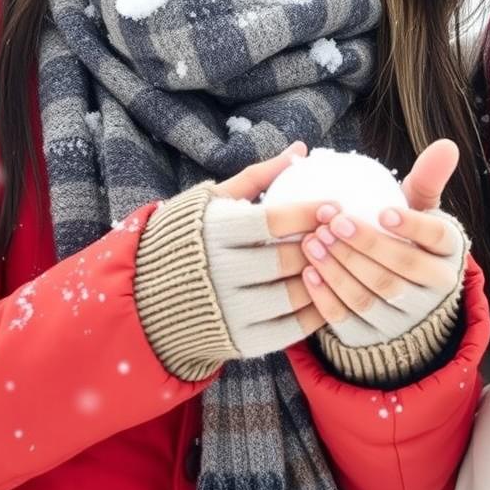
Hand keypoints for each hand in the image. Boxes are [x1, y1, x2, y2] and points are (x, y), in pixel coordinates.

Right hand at [203, 140, 345, 357]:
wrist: (146, 298)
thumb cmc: (190, 237)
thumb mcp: (215, 200)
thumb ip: (260, 175)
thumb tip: (301, 149)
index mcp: (214, 231)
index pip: (273, 220)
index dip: (309, 212)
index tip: (334, 205)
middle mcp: (219, 272)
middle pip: (286, 259)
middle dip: (322, 245)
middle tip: (343, 234)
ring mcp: (229, 311)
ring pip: (293, 295)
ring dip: (322, 278)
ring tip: (338, 262)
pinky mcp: (239, 341)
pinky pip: (290, 329)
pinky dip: (315, 312)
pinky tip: (326, 293)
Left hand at [298, 139, 468, 345]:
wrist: (401, 298)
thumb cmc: (406, 238)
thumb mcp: (420, 209)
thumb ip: (428, 179)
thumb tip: (447, 144)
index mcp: (450, 253)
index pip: (437, 237)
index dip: (412, 227)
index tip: (383, 211)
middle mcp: (436, 289)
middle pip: (401, 268)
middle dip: (365, 245)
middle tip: (334, 221)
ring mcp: (408, 320)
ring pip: (374, 295)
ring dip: (340, 268)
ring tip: (313, 241)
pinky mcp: (378, 339)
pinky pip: (351, 320)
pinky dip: (327, 297)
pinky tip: (309, 272)